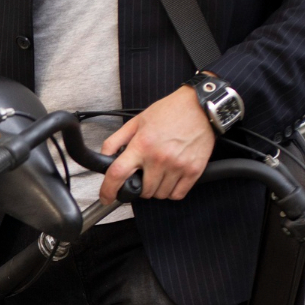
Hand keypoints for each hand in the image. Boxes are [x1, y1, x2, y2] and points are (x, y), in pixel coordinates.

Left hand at [99, 85, 215, 202]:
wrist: (200, 107)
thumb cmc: (170, 112)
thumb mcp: (136, 121)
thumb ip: (116, 140)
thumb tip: (105, 157)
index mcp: (142, 145)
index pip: (118, 174)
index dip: (108, 190)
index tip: (106, 197)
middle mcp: (159, 158)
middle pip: (142, 190)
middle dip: (139, 186)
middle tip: (144, 175)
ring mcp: (177, 166)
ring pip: (159, 195)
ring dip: (156, 189)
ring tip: (159, 173)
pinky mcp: (193, 170)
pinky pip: (177, 194)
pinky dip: (172, 191)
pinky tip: (171, 178)